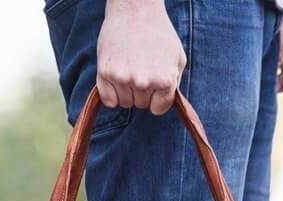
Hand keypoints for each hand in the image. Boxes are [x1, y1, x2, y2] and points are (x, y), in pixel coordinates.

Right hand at [97, 0, 186, 115]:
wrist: (135, 8)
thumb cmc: (158, 32)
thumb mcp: (177, 58)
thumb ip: (174, 84)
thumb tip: (165, 103)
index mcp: (165, 80)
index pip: (158, 109)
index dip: (156, 97)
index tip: (154, 82)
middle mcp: (144, 82)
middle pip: (141, 105)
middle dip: (142, 91)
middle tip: (141, 68)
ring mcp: (123, 78)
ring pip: (125, 103)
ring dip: (127, 91)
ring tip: (129, 68)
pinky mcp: (105, 73)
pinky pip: (109, 101)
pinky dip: (111, 94)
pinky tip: (116, 77)